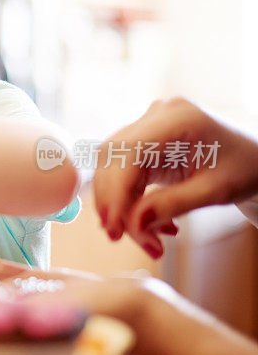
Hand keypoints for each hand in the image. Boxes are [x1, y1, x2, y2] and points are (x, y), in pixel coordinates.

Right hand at [94, 97, 257, 258]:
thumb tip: (132, 223)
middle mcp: (157, 116)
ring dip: (119, 205)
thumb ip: (172, 204)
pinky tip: (147, 220)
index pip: (128, 153)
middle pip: (113, 160)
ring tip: (145, 236)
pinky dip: (127, 200)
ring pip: (111, 168)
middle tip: (123, 238)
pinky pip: (120, 172)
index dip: (114, 192)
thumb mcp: (216, 191)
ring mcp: (147, 126)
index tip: (113, 228)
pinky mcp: (142, 142)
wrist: (255, 158)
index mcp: (178, 118)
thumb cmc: (246, 167)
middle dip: (114, 203)